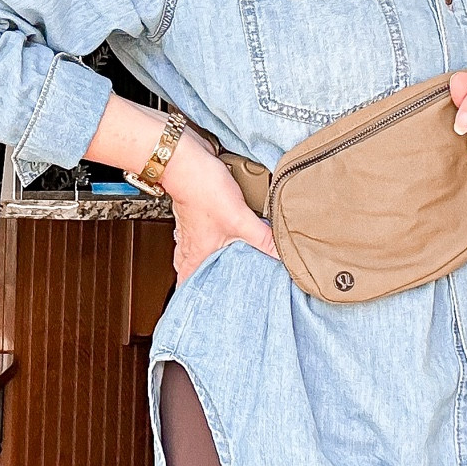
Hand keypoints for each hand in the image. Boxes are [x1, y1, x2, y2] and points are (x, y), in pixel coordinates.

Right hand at [161, 130, 278, 282]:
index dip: (191, 295)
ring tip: (219, 259)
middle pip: (188, 268)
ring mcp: (190, 226)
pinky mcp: (194, 209)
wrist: (186, 160)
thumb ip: (263, 238)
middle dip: (200, 277)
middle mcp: (189, 242)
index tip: (200, 306)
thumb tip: (281, 254)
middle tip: (215, 283)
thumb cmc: (203, 190)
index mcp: (196, 252)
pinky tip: (219, 229)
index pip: (187, 283)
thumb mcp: (240, 219)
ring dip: (202, 255)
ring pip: (192, 249)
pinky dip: (205, 233)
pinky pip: (198, 229)